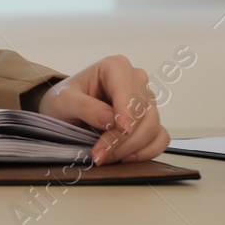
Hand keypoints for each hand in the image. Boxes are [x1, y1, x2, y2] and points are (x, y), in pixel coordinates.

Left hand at [35, 55, 169, 164]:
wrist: (66, 111)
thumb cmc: (65, 100)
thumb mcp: (64, 100)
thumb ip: (85, 107)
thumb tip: (111, 119)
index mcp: (116, 66)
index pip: (128, 91)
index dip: (126, 112)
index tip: (122, 129)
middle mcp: (136, 80)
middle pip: (141, 113)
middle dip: (122, 138)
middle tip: (100, 155)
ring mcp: (147, 101)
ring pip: (152, 127)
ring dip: (131, 148)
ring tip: (106, 157)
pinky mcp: (151, 121)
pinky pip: (160, 138)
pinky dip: (146, 152)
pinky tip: (125, 158)